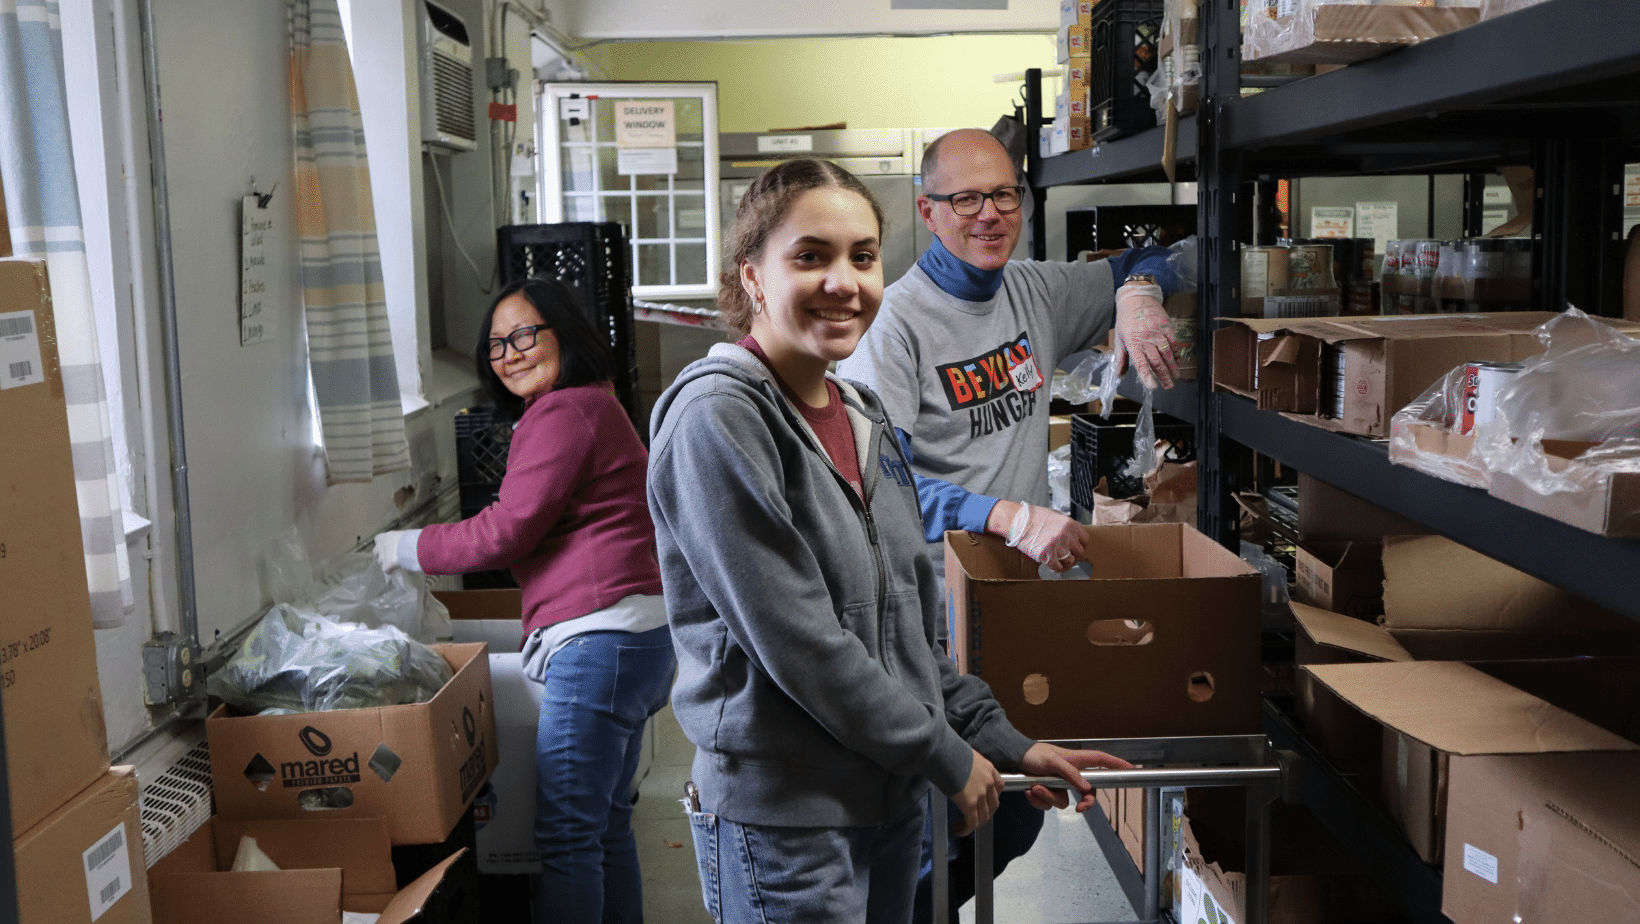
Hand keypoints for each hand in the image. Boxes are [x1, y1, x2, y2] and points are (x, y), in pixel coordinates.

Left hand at [372, 531, 408, 573]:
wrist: (413, 548)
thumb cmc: (412, 540)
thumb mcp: (404, 535)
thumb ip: (398, 539)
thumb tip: (400, 544)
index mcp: (387, 536)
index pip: (377, 538)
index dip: (381, 543)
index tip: (387, 546)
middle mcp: (382, 546)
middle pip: (375, 552)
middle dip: (380, 555)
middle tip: (389, 557)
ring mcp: (383, 556)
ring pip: (380, 561)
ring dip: (386, 563)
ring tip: (395, 564)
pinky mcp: (386, 565)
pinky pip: (386, 570)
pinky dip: (391, 571)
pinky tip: (397, 569)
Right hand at [952, 749, 1003, 835]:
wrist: (944, 753)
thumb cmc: (949, 751)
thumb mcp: (967, 757)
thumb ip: (971, 769)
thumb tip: (962, 776)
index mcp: (989, 769)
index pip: (999, 787)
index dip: (992, 797)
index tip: (984, 801)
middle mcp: (989, 782)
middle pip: (993, 804)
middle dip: (985, 813)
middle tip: (975, 817)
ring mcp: (981, 794)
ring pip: (984, 815)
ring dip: (976, 823)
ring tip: (965, 825)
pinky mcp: (970, 803)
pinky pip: (972, 821)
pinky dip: (967, 828)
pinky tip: (960, 830)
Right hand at [996, 501, 1085, 571]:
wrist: (1018, 521)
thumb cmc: (1034, 517)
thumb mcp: (1055, 516)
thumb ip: (1066, 526)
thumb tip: (1072, 536)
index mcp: (1070, 525)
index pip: (1085, 540)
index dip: (1081, 546)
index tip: (1077, 549)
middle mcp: (1066, 536)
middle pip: (1080, 552)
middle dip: (1075, 556)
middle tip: (1070, 558)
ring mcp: (1057, 546)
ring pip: (1070, 561)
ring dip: (1066, 563)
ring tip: (1060, 562)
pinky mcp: (1046, 555)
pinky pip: (1057, 567)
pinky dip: (1057, 568)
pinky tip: (1053, 566)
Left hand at [1018, 743, 1133, 811]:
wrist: (1012, 760)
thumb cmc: (1033, 755)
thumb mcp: (1052, 761)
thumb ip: (1070, 773)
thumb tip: (1086, 787)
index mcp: (1076, 761)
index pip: (1102, 761)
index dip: (1118, 764)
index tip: (1132, 770)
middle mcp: (1071, 774)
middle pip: (1088, 793)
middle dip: (1084, 803)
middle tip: (1079, 809)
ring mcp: (1059, 785)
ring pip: (1063, 802)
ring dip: (1047, 796)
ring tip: (1035, 786)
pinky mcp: (1047, 792)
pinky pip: (1048, 805)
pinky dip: (1037, 800)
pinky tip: (1029, 790)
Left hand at [1113, 282, 1179, 389]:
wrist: (1136, 298)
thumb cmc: (1126, 320)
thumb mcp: (1120, 338)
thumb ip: (1121, 358)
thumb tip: (1120, 375)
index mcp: (1133, 343)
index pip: (1140, 363)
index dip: (1147, 376)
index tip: (1153, 387)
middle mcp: (1146, 339)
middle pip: (1156, 361)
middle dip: (1163, 375)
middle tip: (1169, 386)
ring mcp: (1157, 332)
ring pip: (1167, 353)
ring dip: (1172, 367)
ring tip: (1176, 376)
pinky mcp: (1166, 326)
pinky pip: (1173, 342)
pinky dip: (1176, 353)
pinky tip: (1177, 361)